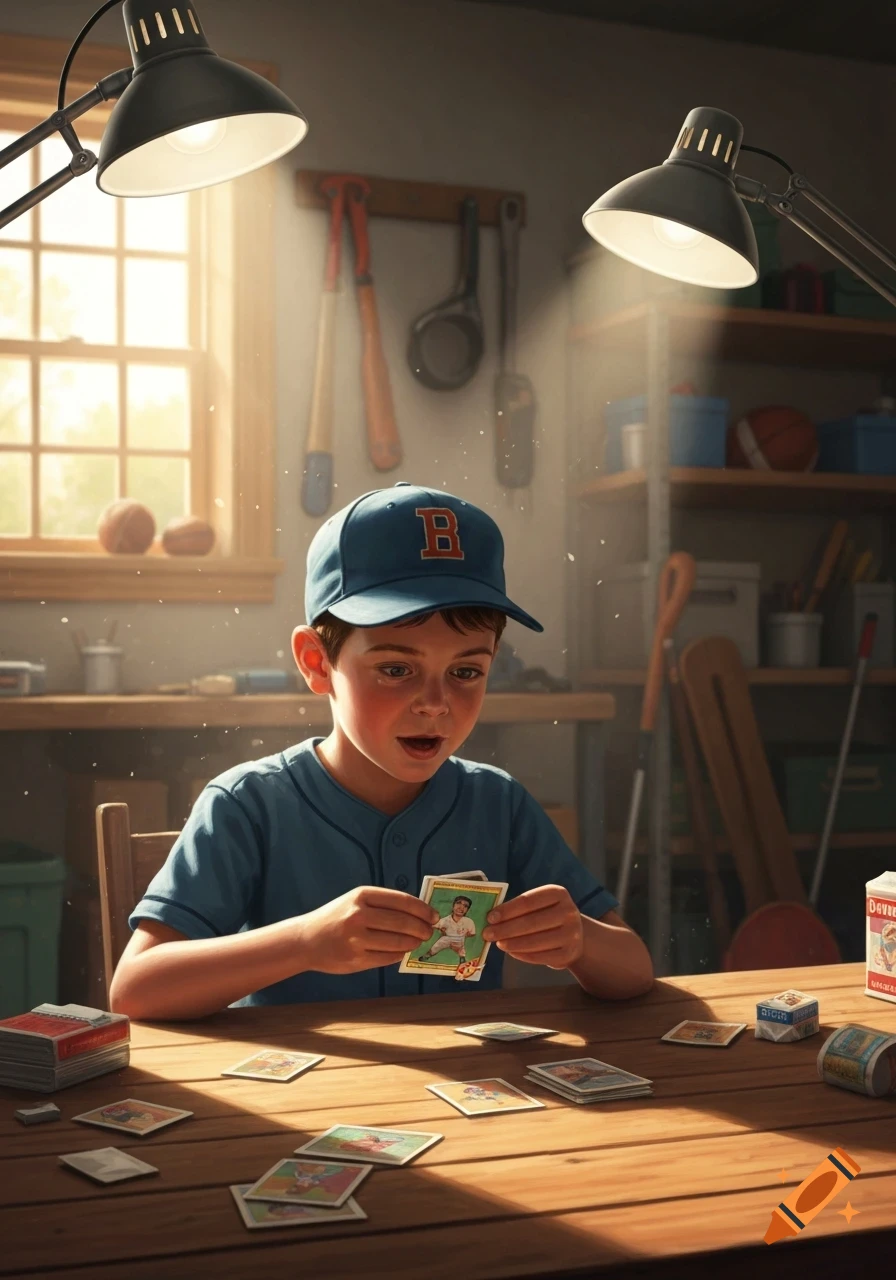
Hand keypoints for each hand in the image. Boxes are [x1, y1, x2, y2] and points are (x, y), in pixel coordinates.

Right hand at [300, 887, 438, 974]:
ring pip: (397, 942)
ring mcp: (357, 939)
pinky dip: (399, 954)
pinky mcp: (356, 959)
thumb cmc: (336, 918)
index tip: (433, 915)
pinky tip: (402, 951)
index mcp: (361, 896)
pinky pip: (387, 958)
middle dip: (422, 928)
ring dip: (413, 942)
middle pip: (403, 922)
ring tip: (418, 941)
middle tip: (429, 931)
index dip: (422, 909)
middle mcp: (358, 915)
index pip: (401, 901)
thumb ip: (383, 905)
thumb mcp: (355, 901)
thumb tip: (418, 914)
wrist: (307, 939)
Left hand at [482, 884, 583, 969]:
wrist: (576, 936)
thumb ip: (520, 909)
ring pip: (534, 941)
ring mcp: (571, 934)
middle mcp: (568, 912)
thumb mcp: (540, 905)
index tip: (490, 917)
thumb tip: (493, 919)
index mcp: (558, 894)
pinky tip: (511, 952)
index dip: (507, 910)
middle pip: (530, 922)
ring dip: (512, 943)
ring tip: (498, 943)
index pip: (528, 901)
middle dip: (505, 929)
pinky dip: (522, 955)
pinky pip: (540, 956)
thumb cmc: (549, 916)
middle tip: (487, 934)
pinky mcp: (568, 954)